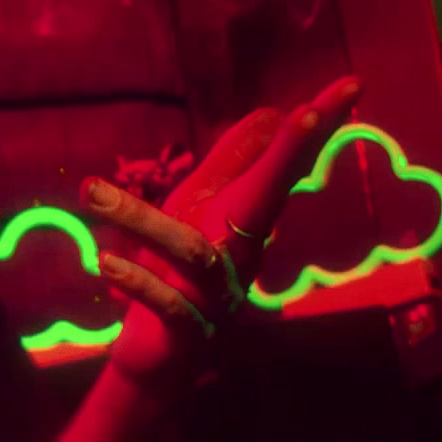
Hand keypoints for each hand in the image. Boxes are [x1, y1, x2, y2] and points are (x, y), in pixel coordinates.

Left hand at [80, 76, 362, 393]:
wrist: (160, 356)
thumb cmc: (182, 273)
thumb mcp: (202, 211)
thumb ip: (233, 164)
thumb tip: (273, 111)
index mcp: (246, 218)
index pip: (284, 165)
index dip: (314, 128)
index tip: (351, 84)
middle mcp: (243, 252)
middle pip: (270, 196)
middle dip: (290, 154)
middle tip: (308, 112)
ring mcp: (219, 294)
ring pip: (193, 251)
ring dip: (139, 219)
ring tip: (90, 192)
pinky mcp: (188, 331)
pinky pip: (168, 304)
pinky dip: (137, 282)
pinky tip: (105, 262)